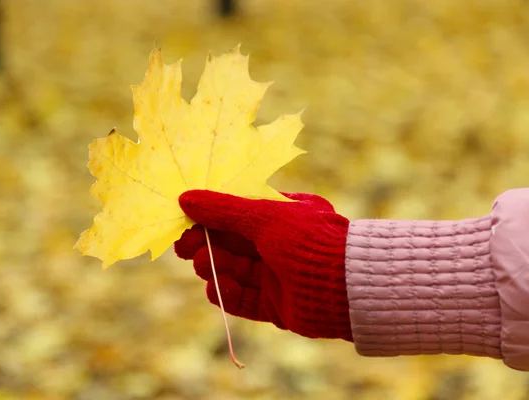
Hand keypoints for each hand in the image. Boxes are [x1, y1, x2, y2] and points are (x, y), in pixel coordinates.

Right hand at [174, 190, 352, 340]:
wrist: (345, 286)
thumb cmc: (307, 239)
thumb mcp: (264, 216)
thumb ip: (224, 209)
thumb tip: (186, 197)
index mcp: (281, 216)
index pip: (238, 213)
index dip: (210, 216)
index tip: (184, 217)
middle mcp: (278, 245)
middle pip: (232, 244)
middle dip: (207, 243)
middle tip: (183, 245)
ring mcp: (277, 276)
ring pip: (234, 271)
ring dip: (214, 267)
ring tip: (201, 264)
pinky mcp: (275, 306)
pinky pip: (243, 300)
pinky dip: (226, 294)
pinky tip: (214, 288)